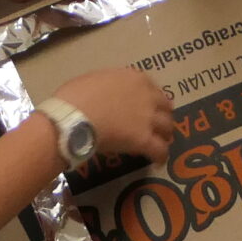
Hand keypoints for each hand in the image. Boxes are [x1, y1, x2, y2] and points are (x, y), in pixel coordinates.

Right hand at [47, 67, 175, 161]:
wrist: (74, 117)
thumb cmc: (75, 97)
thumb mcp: (95, 80)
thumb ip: (109, 86)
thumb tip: (106, 96)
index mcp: (133, 78)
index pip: (152, 88)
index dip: (152, 98)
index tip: (148, 105)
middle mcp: (146, 96)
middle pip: (164, 106)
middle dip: (163, 115)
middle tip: (158, 124)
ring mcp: (148, 118)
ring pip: (167, 127)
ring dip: (165, 134)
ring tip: (161, 142)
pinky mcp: (144, 140)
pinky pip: (160, 150)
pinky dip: (160, 156)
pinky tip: (158, 162)